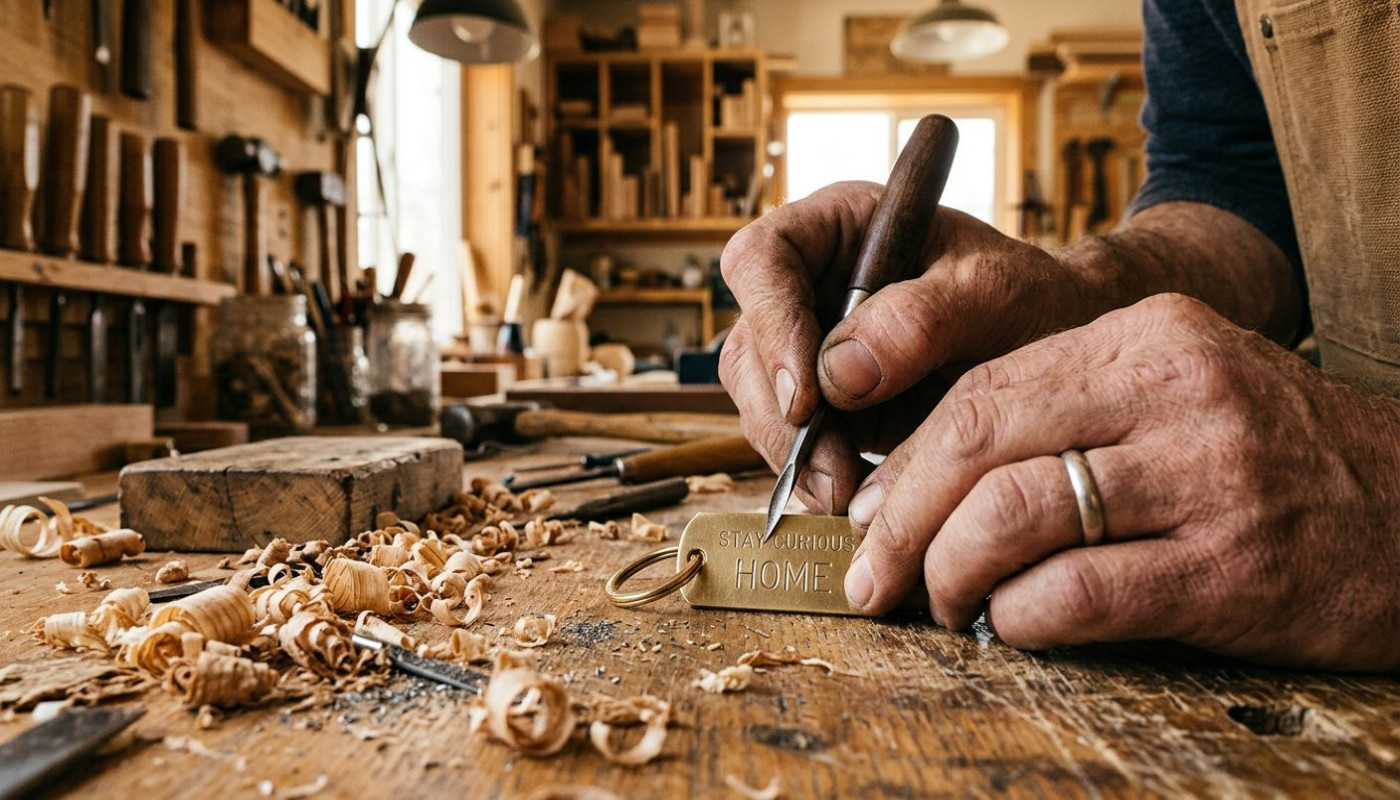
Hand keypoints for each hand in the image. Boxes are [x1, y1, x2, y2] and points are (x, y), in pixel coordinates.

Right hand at [719, 182, 1087, 513]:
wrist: (1058, 347)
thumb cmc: (1031, 298)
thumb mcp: (993, 294)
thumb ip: (920, 320)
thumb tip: (836, 372)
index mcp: (838, 227)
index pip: (761, 259)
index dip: (770, 323)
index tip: (806, 394)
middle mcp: (809, 284)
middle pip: (748, 344)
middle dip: (779, 413)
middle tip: (828, 471)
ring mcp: (810, 346)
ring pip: (759, 400)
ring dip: (791, 453)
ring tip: (844, 493)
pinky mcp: (824, 403)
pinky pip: (790, 439)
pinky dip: (810, 472)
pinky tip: (849, 496)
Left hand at [847, 293, 1399, 670]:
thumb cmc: (1276, 458)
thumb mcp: (1181, 393)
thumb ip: (1068, 413)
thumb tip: (928, 477)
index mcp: (1149, 336)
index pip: (982, 389)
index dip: (905, 461)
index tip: (870, 511)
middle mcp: (1175, 391)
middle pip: (977, 443)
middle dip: (900, 520)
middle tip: (873, 574)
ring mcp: (1208, 477)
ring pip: (1010, 516)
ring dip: (949, 574)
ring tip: (945, 605)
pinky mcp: (1232, 569)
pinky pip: (1077, 595)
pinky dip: (1020, 619)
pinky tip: (1016, 626)